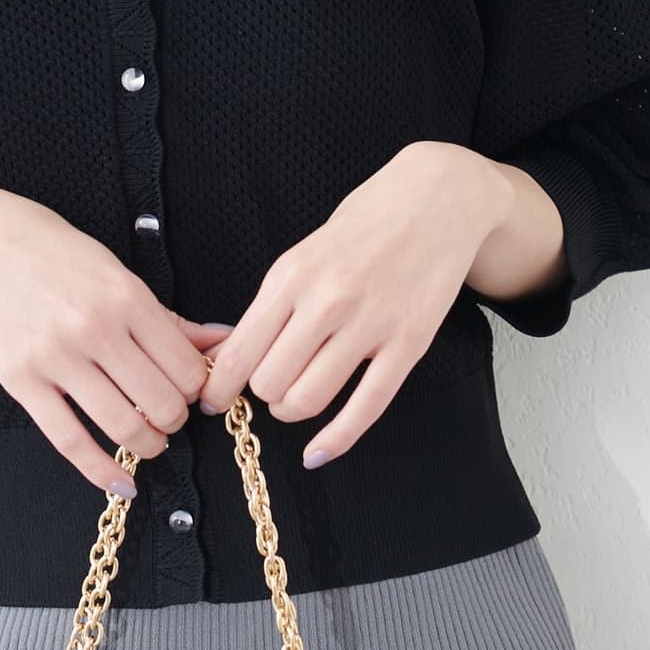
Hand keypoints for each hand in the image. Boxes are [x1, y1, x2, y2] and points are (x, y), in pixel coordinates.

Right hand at [0, 177, 234, 498]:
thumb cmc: (46, 247)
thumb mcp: (112, 268)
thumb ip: (165, 315)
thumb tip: (219, 340)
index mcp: (125, 296)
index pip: (185, 367)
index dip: (197, 386)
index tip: (188, 387)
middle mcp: (95, 329)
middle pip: (162, 402)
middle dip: (175, 418)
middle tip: (168, 413)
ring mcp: (55, 358)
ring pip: (124, 426)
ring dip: (148, 444)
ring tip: (149, 440)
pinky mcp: (21, 381)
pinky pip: (70, 440)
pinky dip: (101, 470)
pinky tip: (120, 482)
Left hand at [197, 143, 510, 468]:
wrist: (437, 198)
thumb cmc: (366, 222)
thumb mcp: (305, 252)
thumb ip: (275, 302)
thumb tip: (234, 353)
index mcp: (291, 275)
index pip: (239, 350)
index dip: (219, 386)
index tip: (212, 399)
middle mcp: (325, 301)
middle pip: (269, 381)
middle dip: (261, 394)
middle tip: (268, 386)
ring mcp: (370, 324)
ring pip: (308, 399)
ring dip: (292, 410)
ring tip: (295, 400)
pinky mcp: (408, 344)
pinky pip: (365, 408)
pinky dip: (336, 441)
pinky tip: (318, 452)